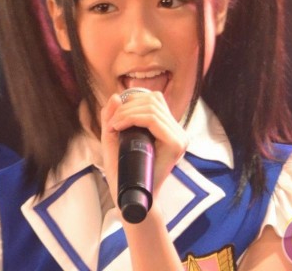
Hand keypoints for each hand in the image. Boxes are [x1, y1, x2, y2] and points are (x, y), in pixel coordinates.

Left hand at [99, 90, 188, 205]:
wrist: (129, 196)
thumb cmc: (122, 170)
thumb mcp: (114, 138)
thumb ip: (112, 117)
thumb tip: (116, 95)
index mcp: (168, 129)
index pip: (155, 100)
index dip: (133, 100)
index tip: (116, 116)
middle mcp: (178, 131)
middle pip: (154, 100)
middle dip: (127, 106)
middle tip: (112, 123)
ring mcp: (179, 137)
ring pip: (152, 107)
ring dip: (127, 112)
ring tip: (114, 126)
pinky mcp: (175, 144)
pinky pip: (153, 120)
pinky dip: (132, 118)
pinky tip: (119, 127)